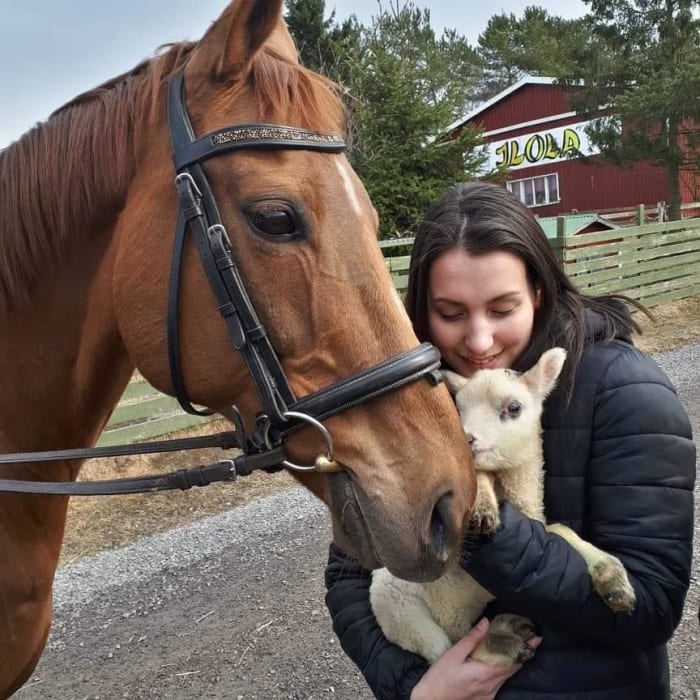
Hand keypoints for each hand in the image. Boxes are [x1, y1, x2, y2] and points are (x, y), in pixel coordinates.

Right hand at [410, 618, 540, 699]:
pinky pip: (499, 683)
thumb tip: (486, 623)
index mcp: (484, 673)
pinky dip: (503, 671)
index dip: (525, 649)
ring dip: (514, 662)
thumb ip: (472, 639)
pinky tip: (500, 663)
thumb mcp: (453, 655)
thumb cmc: (439, 678)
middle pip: (513, 668)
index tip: (535, 638)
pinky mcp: (485, 698)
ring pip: (506, 676)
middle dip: (523, 653)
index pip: (512, 660)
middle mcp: (491, 686)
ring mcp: (489, 694)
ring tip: (519, 648)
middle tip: (531, 639)